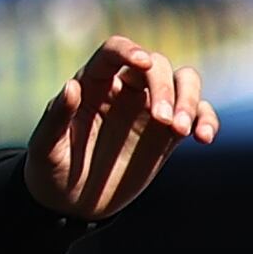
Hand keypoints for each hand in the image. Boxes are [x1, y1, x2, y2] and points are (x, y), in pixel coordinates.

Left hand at [20, 36, 214, 221]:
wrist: (72, 201)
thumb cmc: (51, 169)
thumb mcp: (45, 147)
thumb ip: (57, 116)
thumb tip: (72, 86)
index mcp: (93, 83)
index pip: (115, 53)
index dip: (129, 51)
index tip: (143, 64)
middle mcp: (125, 89)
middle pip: (157, 66)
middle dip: (165, 89)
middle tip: (165, 123)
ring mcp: (150, 110)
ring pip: (184, 82)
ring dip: (190, 100)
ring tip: (182, 132)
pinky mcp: (169, 133)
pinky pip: (198, 114)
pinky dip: (207, 120)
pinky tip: (204, 139)